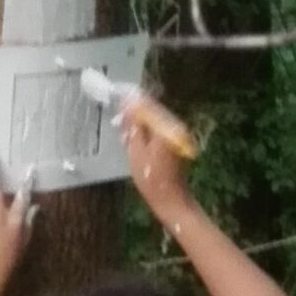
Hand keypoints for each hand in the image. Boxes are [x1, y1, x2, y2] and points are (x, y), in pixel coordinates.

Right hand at [123, 106, 195, 231]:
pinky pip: (159, 129)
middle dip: (135, 113)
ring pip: (155, 120)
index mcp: (166, 127)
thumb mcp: (136, 151)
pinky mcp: (177, 141)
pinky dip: (147, 131)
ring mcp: (179, 133)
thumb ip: (134, 126)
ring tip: (124, 131)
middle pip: (153, 111)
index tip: (117, 98)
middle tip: (118, 119)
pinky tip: (135, 139)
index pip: (148, 106)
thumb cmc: (151, 178)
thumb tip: (128, 105)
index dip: (131, 102)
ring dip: (140, 123)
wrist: (170, 198)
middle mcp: (176, 126)